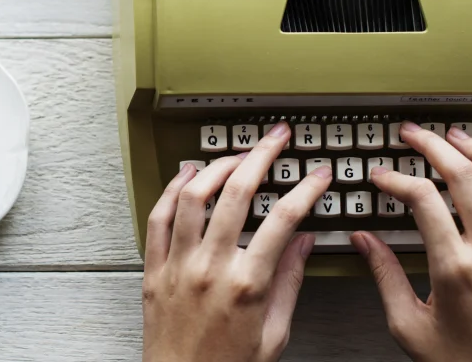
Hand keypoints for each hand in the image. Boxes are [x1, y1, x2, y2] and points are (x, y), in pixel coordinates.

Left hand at [141, 122, 332, 361]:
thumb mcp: (275, 333)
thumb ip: (289, 282)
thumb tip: (303, 242)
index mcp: (247, 285)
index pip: (284, 220)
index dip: (305, 190)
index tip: (317, 175)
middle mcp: (211, 268)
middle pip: (237, 193)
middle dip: (261, 156)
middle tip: (275, 139)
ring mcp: (179, 265)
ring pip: (193, 196)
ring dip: (216, 166)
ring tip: (235, 153)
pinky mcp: (154, 269)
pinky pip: (158, 217)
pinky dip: (172, 189)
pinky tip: (187, 174)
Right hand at [350, 121, 471, 361]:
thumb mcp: (407, 324)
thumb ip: (384, 275)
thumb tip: (363, 240)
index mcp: (454, 269)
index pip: (423, 199)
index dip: (395, 179)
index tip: (381, 176)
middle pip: (464, 176)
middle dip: (432, 145)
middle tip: (412, 134)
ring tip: (455, 137)